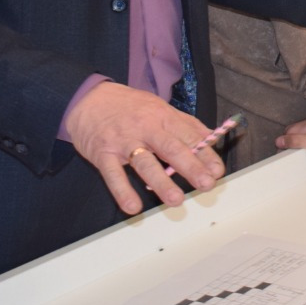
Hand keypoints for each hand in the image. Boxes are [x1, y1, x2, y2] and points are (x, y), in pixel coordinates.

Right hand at [63, 82, 224, 214]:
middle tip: (206, 184)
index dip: (205, 153)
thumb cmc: (129, 107)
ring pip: (145, 162)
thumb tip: (209, 140)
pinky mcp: (103, 153)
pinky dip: (122, 191)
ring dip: (161, 182)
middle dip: (191, 167)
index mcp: (162, 116)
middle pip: (171, 148)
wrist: (88, 97)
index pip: (189, 135)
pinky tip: (133, 207)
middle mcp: (145, 127)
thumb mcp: (159, 108)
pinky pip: (113, 174)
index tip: (217, 170)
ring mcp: (124, 140)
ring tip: (176, 200)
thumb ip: (183, 124)